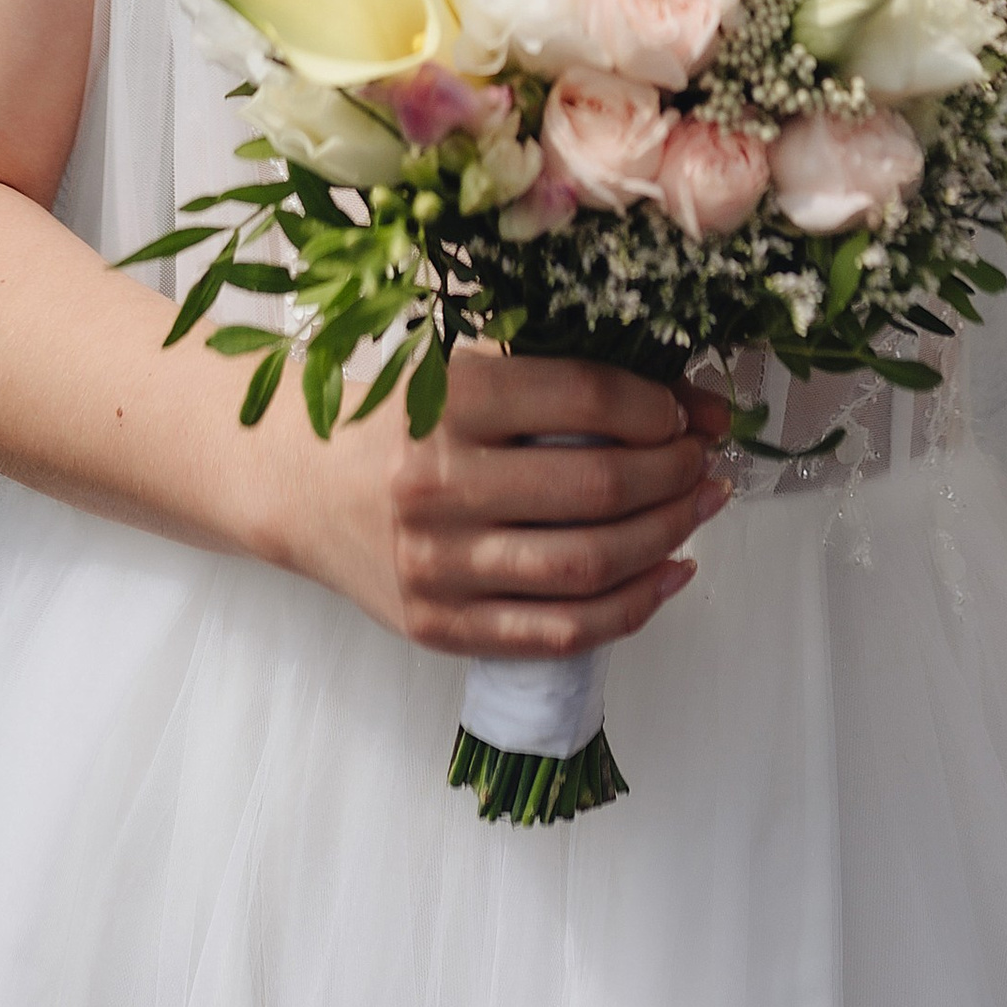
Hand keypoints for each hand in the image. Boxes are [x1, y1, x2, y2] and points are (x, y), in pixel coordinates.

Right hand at [293, 348, 730, 659]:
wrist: (303, 484)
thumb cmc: (402, 419)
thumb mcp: (472, 374)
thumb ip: (572, 384)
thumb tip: (697, 407)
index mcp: (445, 400)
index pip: (583, 399)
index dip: (654, 407)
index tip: (682, 412)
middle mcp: (437, 485)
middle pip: (597, 488)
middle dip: (674, 473)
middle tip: (703, 461)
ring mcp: (438, 566)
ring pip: (588, 566)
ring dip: (667, 536)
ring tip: (699, 508)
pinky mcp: (441, 628)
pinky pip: (561, 632)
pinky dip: (633, 607)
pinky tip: (669, 573)